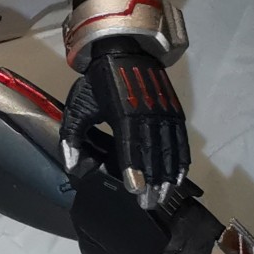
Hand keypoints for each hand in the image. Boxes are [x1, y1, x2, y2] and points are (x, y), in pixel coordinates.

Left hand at [60, 41, 189, 208]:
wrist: (126, 50)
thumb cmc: (99, 80)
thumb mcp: (79, 104)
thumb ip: (72, 135)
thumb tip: (71, 165)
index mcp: (124, 111)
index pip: (131, 145)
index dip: (134, 168)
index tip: (135, 190)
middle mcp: (149, 113)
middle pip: (153, 153)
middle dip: (152, 181)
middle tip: (148, 203)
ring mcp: (165, 112)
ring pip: (170, 150)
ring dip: (167, 175)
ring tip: (163, 196)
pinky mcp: (175, 111)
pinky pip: (181, 141)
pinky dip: (181, 161)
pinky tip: (177, 177)